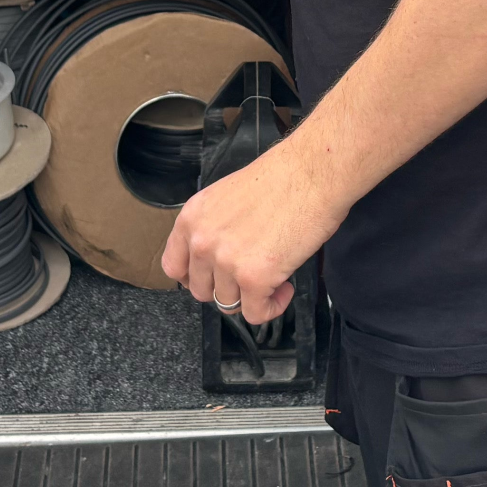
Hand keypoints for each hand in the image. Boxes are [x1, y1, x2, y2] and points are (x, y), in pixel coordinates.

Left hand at [160, 142, 348, 325]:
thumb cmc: (283, 177)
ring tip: (275, 275)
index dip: (195, 277)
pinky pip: (256, 314)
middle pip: (202, 290)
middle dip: (227, 287)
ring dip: (252, 295)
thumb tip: (218, 258)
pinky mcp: (254, 278)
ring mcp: (226, 262)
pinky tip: (285, 289)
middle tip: (251, 274)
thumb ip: (214, 228)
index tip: (213, 277)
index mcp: (192, 218)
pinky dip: (272, 307)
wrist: (313, 172)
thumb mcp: (228, 197)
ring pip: (228, 304)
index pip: (173, 267)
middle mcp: (202, 241)